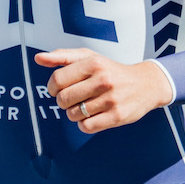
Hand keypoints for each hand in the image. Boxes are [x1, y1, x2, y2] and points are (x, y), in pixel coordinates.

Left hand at [35, 49, 174, 133]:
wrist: (146, 84)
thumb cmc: (111, 70)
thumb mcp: (89, 57)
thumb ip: (62, 56)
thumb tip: (38, 58)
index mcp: (94, 63)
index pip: (58, 79)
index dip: (52, 87)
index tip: (58, 88)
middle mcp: (103, 80)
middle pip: (63, 99)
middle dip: (63, 101)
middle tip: (72, 98)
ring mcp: (111, 99)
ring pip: (73, 114)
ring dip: (74, 113)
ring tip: (85, 106)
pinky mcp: (117, 116)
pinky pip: (86, 127)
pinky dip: (84, 124)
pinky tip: (92, 116)